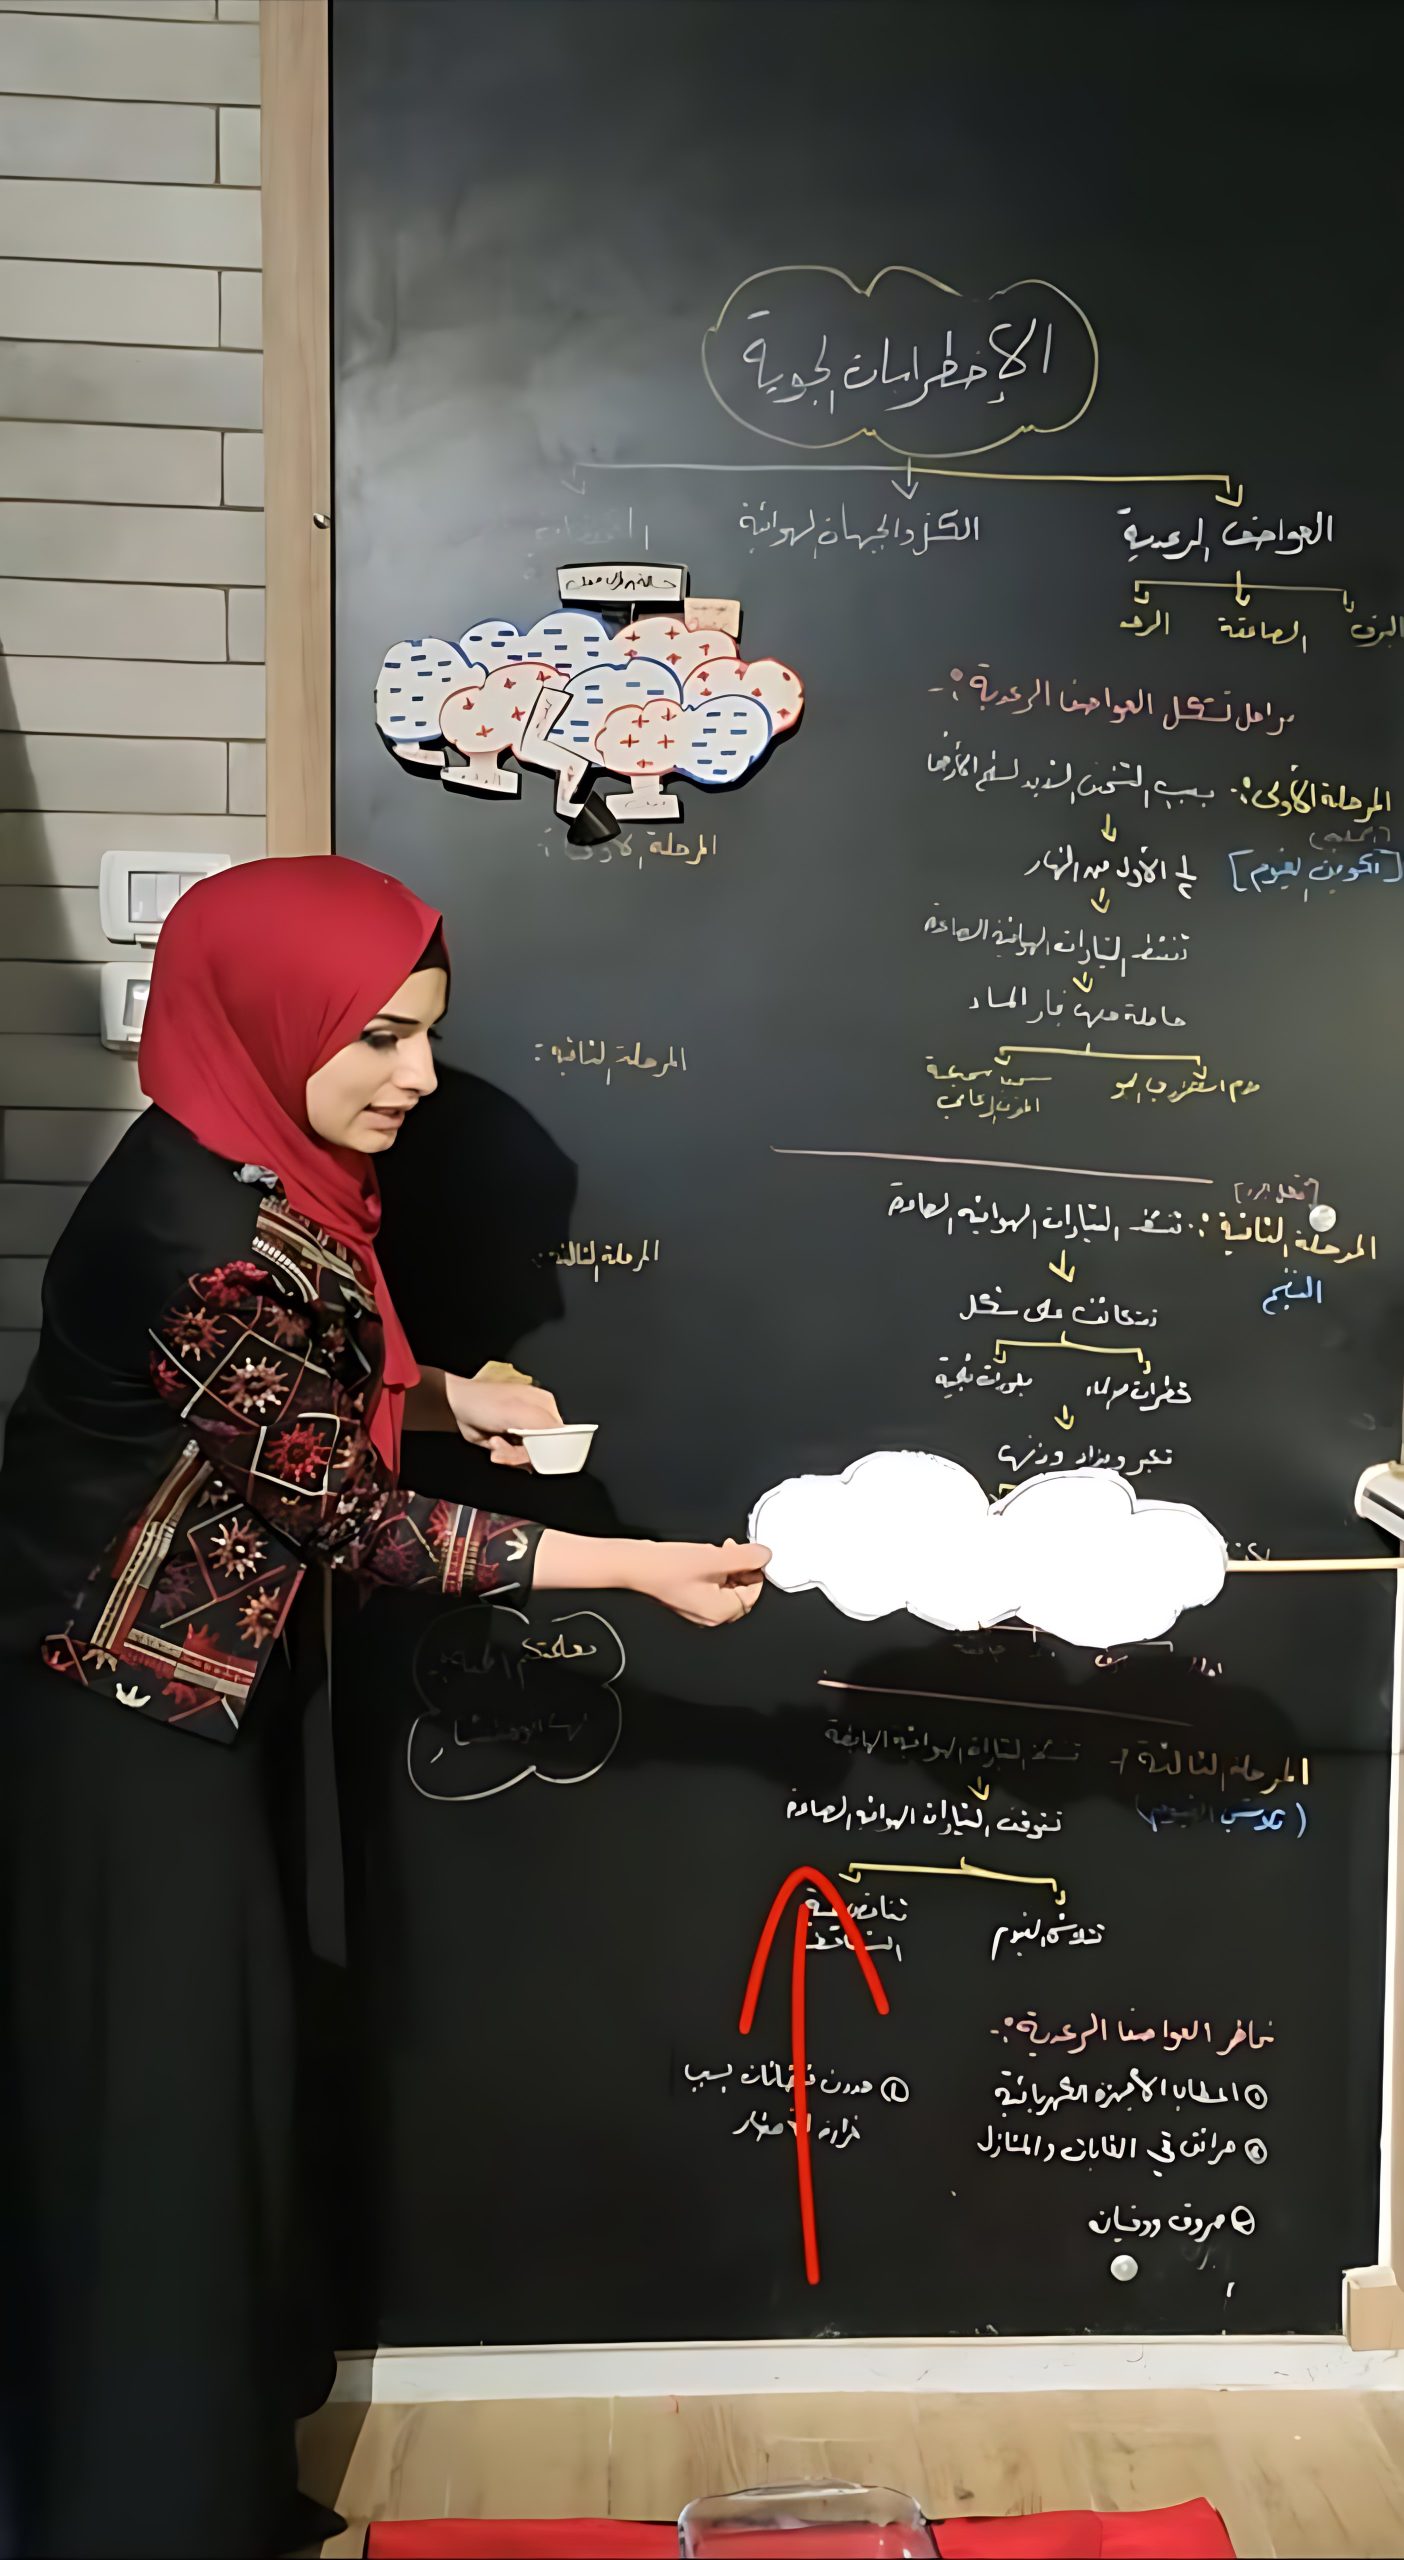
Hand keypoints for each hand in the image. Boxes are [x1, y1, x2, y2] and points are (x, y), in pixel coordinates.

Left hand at [443, 1372, 562, 1466]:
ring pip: (529, 1458)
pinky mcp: (513, 1442)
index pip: (560, 1438)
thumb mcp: (519, 1412)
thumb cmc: (484, 1403)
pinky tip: (494, 1443)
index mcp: (547, 1407)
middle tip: (504, 1445)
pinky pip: (517, 1459)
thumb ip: (546, 1425)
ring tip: (496, 1442)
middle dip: (523, 1454)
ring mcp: (526, 1432)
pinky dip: (505, 1457)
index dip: (545, 1449)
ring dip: (511, 1455)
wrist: (459, 1406)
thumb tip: (565, 1440)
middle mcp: (540, 1419)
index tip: (527, 1449)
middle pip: (544, 1451)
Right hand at [627, 1538, 770, 1626]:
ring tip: (713, 1551)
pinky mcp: (689, 1598)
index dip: (755, 1570)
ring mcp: (699, 1608)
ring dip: (726, 1566)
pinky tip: (702, 1557)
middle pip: (741, 1591)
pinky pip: (711, 1584)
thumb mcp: (714, 1558)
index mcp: (721, 1612)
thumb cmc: (669, 1566)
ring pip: (726, 1586)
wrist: (635, 1565)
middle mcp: (712, 1615)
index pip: (754, 1593)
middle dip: (740, 1567)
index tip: (750, 1552)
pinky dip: (712, 1569)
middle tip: (730, 1548)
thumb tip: (766, 1555)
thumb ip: (746, 1557)